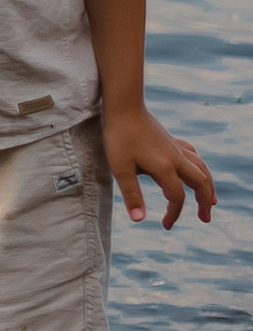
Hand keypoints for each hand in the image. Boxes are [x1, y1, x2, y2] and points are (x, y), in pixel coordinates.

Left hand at [103, 103, 215, 229]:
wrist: (123, 105)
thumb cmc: (119, 136)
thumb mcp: (120, 168)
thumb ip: (132, 195)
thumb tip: (140, 220)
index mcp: (164, 168)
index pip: (177, 197)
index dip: (174, 214)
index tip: (165, 225)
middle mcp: (176, 158)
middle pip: (201, 183)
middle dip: (205, 202)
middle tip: (205, 218)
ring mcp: (175, 147)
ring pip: (201, 168)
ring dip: (208, 185)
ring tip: (210, 200)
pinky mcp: (171, 139)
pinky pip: (193, 155)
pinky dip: (199, 167)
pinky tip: (195, 170)